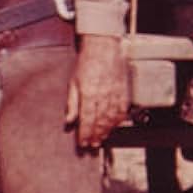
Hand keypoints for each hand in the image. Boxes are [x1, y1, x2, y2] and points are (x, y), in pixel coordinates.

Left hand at [65, 34, 128, 148]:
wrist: (103, 47)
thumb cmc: (86, 64)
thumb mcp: (73, 82)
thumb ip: (72, 103)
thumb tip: (69, 121)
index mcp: (89, 92)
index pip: (87, 119)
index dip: (85, 133)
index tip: (83, 143)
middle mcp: (103, 95)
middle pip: (100, 121)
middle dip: (96, 135)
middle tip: (92, 145)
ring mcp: (115, 93)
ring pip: (112, 118)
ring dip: (107, 131)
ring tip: (101, 139)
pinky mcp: (123, 90)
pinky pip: (122, 110)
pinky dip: (118, 120)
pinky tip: (113, 126)